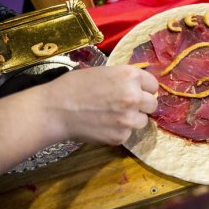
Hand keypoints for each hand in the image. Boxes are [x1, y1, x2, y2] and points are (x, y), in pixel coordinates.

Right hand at [0, 65, 157, 173]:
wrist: (55, 109)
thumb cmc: (74, 86)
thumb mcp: (103, 72)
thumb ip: (124, 79)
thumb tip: (140, 88)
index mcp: (129, 76)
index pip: (153, 85)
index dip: (145, 89)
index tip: (138, 92)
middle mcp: (134, 96)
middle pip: (152, 104)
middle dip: (142, 105)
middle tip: (125, 105)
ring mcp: (128, 118)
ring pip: (143, 121)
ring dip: (132, 119)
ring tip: (113, 116)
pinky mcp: (120, 136)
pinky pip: (128, 133)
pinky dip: (119, 131)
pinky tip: (103, 125)